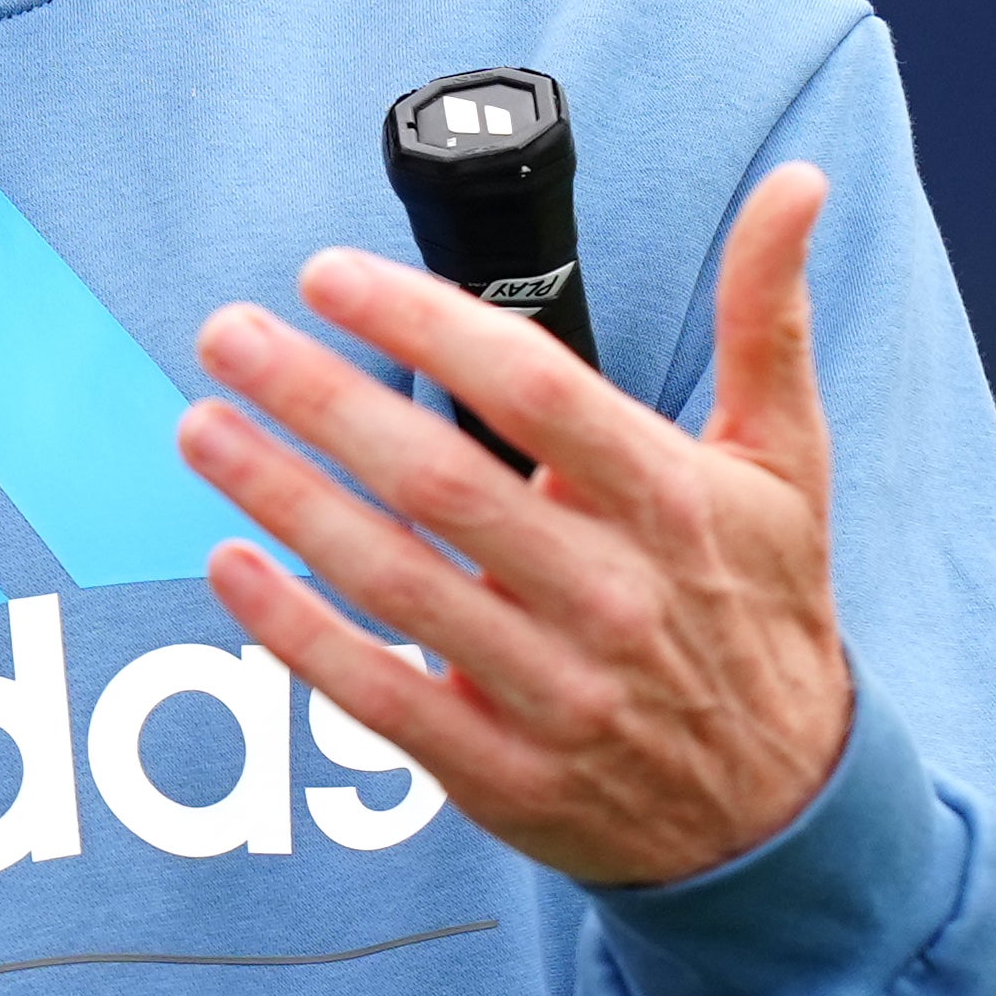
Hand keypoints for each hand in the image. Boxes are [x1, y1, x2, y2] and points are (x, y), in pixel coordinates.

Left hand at [173, 162, 850, 888]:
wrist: (781, 812)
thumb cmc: (762, 607)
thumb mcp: (788, 463)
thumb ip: (770, 320)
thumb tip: (796, 183)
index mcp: (675, 503)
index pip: (534, 391)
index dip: (422, 323)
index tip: (324, 272)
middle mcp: (613, 596)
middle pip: (440, 480)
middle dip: (318, 398)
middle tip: (225, 334)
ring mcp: (557, 691)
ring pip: (394, 582)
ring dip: (283, 498)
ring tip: (199, 425)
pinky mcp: (503, 773)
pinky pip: (378, 695)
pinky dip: (295, 631)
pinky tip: (226, 562)